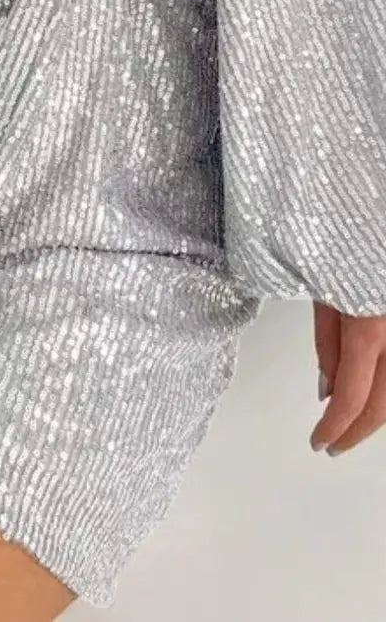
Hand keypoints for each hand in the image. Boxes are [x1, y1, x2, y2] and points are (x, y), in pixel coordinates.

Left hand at [310, 300, 385, 454]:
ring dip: (374, 415)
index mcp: (369, 327)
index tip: (317, 442)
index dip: (333, 426)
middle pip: (381, 405)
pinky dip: (385, 392)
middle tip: (334, 446)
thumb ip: (327, 343)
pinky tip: (369, 397)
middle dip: (355, 432)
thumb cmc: (345, 250)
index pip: (351, 396)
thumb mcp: (323, 293)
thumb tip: (326, 392)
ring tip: (349, 424)